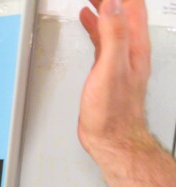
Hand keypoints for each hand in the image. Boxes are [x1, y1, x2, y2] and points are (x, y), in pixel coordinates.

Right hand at [79, 0, 154, 160]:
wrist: (111, 137)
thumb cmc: (113, 111)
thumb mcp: (111, 68)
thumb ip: (114, 34)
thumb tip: (112, 5)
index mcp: (135, 45)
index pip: (131, 7)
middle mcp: (131, 48)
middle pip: (122, 11)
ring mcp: (120, 57)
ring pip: (112, 21)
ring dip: (103, 5)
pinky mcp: (107, 66)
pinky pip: (103, 36)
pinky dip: (95, 24)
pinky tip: (87, 19)